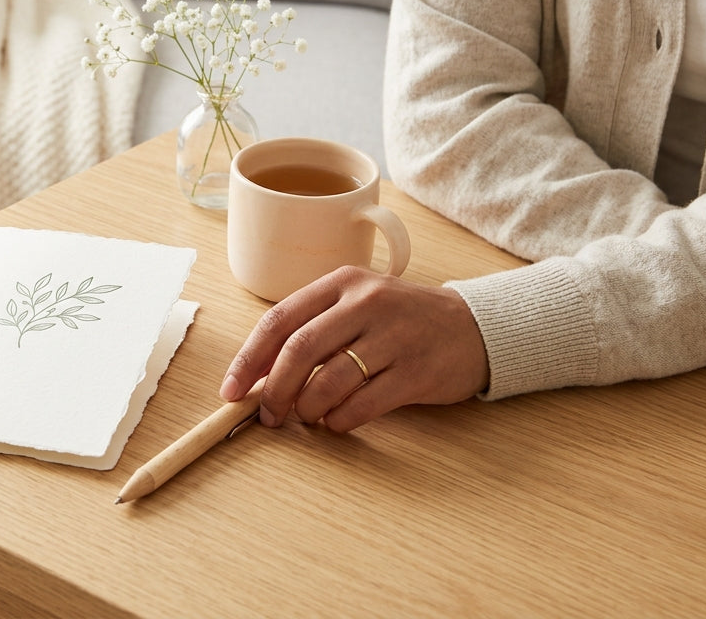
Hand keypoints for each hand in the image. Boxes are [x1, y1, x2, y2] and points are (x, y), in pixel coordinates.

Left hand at [219, 266, 488, 431]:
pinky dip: (340, 420)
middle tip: (267, 415)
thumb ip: (311, 330)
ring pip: (329, 381)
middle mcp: (366, 303)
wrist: (474, 327)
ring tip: (307, 417)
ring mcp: (394, 336)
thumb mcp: (355, 307)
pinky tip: (337, 422)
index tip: (231, 389)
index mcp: (342, 283)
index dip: (249, 359)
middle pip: (300, 350)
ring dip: (307, 409)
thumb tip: (257, 376)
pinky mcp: (417, 371)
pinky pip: (363, 404)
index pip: (279, 320)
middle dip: (274, 390)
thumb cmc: (399, 322)